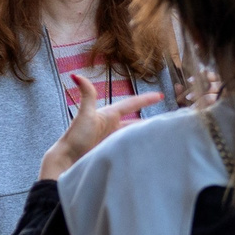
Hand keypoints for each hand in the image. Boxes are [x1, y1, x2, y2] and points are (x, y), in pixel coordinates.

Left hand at [38, 78, 163, 181]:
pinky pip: (128, 145)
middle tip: (165, 120)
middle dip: (148, 120)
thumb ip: (87, 95)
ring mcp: (111, 138)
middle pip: (134, 121)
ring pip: (132, 134)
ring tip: (159, 136)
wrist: (68, 159)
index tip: (160, 95)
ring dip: (143, 134)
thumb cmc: (76, 136)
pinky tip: (145, 150)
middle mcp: (111, 126)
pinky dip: (137, 145)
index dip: (145, 100)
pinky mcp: (111, 150)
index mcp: (109, 115)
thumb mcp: (85, 114)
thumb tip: (75, 75)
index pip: (131, 105)